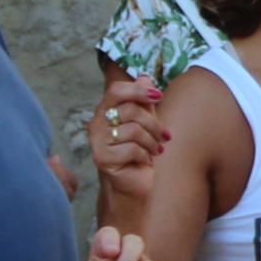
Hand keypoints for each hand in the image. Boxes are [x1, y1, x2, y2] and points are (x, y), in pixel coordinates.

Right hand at [93, 74, 169, 201]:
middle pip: (131, 110)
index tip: (158, 96)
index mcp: (105, 111)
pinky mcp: (102, 159)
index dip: (138, 90)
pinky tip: (145, 161)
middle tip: (164, 136)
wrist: (133, 183)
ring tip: (156, 150)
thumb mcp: (146, 124)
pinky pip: (132, 149)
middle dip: (154, 123)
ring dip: (152, 142)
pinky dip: (145, 155)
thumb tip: (144, 77)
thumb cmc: (140, 152)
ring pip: (133, 130)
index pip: (116, 90)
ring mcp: (96, 142)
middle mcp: (96, 124)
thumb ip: (144, 103)